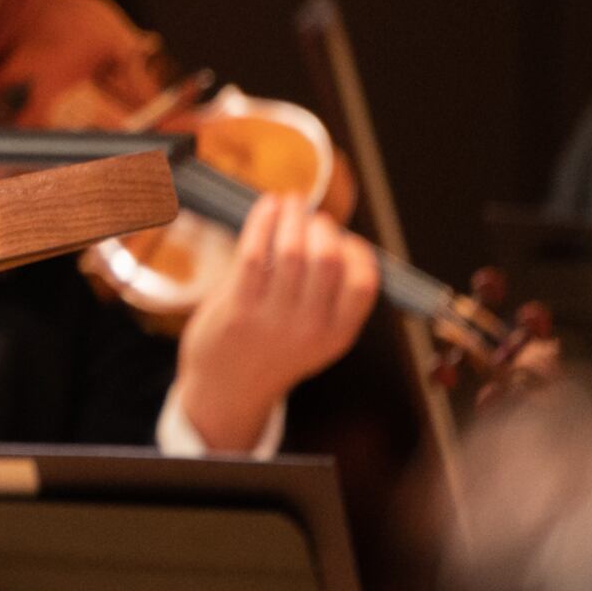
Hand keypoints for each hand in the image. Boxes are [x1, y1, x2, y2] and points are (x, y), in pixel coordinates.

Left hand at [169, 192, 379, 450]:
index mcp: (339, 333)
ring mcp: (274, 320)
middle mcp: (311, 328)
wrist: (228, 388)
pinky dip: (263, 221)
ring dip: (292, 216)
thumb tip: (333, 232)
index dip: (356, 249)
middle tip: (309, 214)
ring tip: (289, 202)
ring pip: (291, 251)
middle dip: (321, 226)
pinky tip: (267, 206)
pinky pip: (254, 253)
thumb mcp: (317, 334)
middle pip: (328, 259)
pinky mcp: (239, 309)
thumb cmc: (274, 346)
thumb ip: (329, 293)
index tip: (341, 236)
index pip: (364, 282)